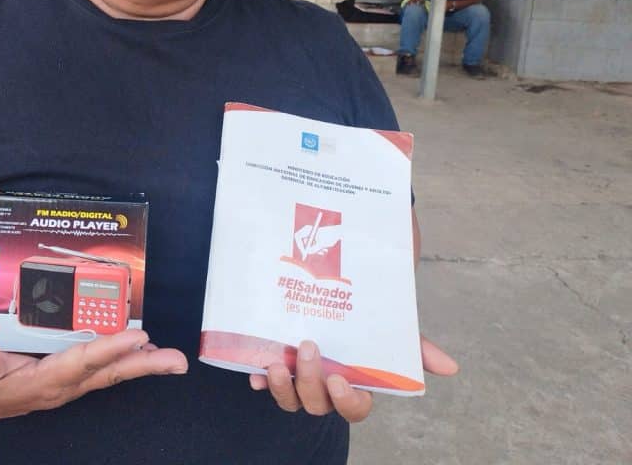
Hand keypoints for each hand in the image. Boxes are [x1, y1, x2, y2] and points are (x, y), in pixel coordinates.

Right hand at [0, 329, 187, 420]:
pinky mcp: (73, 373)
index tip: (137, 337)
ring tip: (171, 357)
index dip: (109, 349)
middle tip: (176, 361)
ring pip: (112, 370)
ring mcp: (71, 380)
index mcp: (41, 382)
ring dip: (143, 363)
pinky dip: (126, 357)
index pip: (81, 364)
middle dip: (144, 366)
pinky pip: (104, 365)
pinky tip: (144, 349)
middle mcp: (63, 384)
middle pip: (109, 372)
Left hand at [248, 336, 457, 422]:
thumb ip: (415, 348)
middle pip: (317, 403)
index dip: (347, 400)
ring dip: (282, 387)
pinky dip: (258, 378)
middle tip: (308, 348)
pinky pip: (263, 383)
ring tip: (275, 363)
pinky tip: (254, 367)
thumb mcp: (388, 332)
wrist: (329, 296)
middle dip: (310, 382)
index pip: (354, 409)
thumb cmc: (363, 324)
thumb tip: (451, 367)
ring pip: (289, 400)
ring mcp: (298, 380)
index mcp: (354, 385)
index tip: (340, 378)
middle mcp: (324, 388)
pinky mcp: (275, 368)